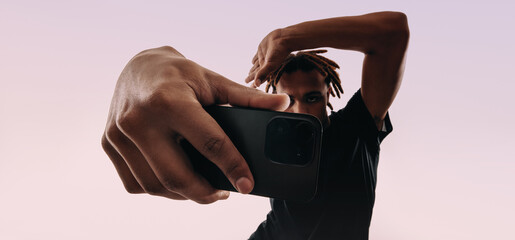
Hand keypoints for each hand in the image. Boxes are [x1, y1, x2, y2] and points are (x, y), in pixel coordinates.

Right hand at [101, 46, 288, 203]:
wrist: (138, 67)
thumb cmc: (179, 74)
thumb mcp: (213, 81)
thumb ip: (247, 99)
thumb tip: (284, 104)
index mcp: (169, 100)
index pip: (208, 143)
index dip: (233, 167)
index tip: (246, 184)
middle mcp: (139, 119)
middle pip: (177, 176)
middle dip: (206, 193)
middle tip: (223, 192)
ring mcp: (118, 134)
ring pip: (155, 185)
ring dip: (183, 194)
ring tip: (202, 187)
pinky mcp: (109, 144)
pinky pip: (135, 183)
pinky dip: (158, 189)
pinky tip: (174, 179)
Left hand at [245, 29, 291, 87]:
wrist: (283, 39)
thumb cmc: (279, 52)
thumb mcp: (270, 64)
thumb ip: (263, 74)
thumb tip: (256, 85)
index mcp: (267, 69)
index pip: (259, 77)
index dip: (254, 82)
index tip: (251, 87)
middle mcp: (265, 64)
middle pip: (256, 72)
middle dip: (252, 77)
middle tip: (246, 81)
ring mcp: (263, 57)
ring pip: (256, 65)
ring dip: (253, 69)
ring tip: (249, 73)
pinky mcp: (262, 50)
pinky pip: (256, 56)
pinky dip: (254, 60)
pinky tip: (253, 62)